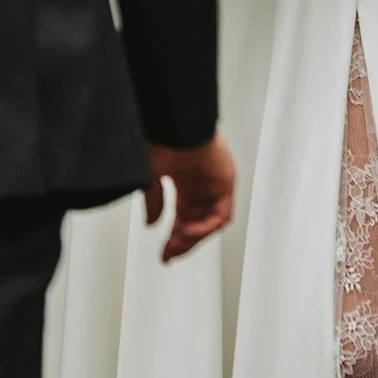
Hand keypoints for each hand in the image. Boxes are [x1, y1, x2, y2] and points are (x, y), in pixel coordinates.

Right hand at [144, 133, 234, 261]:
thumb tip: (151, 222)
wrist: (178, 122)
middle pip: (196, 222)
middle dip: (182, 242)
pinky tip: (189, 232)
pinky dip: (205, 227)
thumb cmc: (165, 136)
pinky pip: (221, 214)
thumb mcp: (151, 174)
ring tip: (177, 245)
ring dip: (193, 237)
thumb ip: (154, 200)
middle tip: (170, 255)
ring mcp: (214, 183)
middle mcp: (201, 182)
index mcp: (184, 179)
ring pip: (209, 221)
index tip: (164, 252)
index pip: (182, 216)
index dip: (173, 237)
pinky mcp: (226, 181)